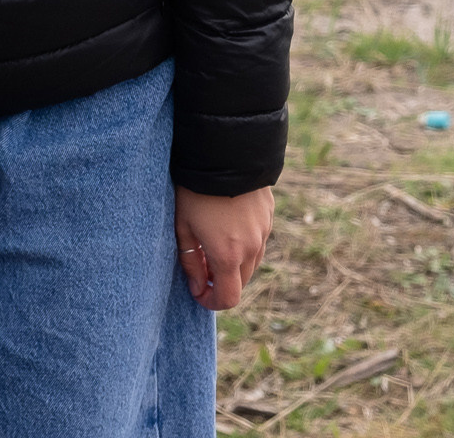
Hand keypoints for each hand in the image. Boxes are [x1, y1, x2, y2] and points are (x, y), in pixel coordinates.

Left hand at [175, 186, 272, 310]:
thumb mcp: (184, 226)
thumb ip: (191, 262)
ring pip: (252, 261)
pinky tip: (228, 224)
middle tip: (202, 264)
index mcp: (228, 255)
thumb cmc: (195, 190)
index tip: (199, 293)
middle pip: (241, 282)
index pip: (228, 298)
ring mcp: (264, 231)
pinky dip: (245, 243)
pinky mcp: (269, 215)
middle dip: (222, 281)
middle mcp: (251, 248)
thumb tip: (198, 288)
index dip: (213, 302)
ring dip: (235, 263)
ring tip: (213, 242)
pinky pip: (259, 239)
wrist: (224, 152)